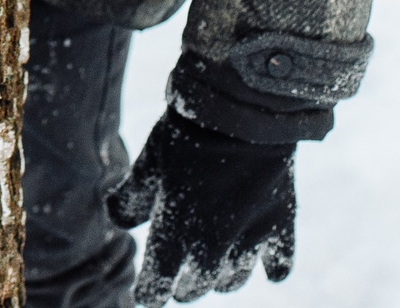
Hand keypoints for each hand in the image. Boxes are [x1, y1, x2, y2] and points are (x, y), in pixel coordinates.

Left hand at [112, 111, 296, 302]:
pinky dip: (272, 269)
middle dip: (186, 288)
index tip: (147, 296)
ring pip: (234, 279)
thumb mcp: (150, 162)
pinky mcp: (281, 222)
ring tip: (215, 274)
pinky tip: (267, 269)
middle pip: (197, 286)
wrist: (243, 110)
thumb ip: (132, 197)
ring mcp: (250, 235)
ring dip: (221, 280)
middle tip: (182, 285)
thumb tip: (119, 220)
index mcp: (175, 230)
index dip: (150, 292)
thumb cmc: (188, 132)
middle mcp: (213, 243)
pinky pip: (280, 262)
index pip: (158, 283)